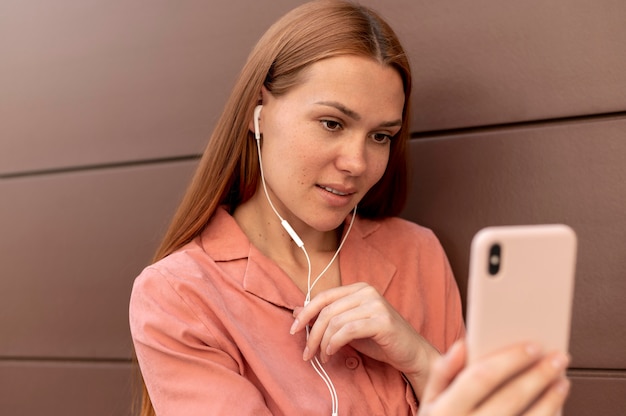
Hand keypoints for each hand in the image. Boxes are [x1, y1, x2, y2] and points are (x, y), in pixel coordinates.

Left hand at [290, 282, 439, 396]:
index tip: (292, 330)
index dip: (305, 313)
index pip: (323, 296)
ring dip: (323, 342)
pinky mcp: (382, 320)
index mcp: (358, 288)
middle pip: (327, 310)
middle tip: (306, 353)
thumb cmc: (379, 339)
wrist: (411, 352)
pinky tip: (332, 353)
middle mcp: (367, 291)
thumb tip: (295, 311)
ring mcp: (375, 304)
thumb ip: (326, 317)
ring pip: (335, 321)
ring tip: (322, 356)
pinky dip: (335, 343)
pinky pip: (348, 330)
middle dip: (311, 334)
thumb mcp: (348, 326)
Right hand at [419, 340, 570, 415]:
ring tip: (562, 381)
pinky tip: (555, 408)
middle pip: (511, 397)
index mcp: (446, 410)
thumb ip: (443, 373)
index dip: (509, 359)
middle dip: (538, 374)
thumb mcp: (429, 402)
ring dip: (551, 400)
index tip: (533, 345)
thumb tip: (463, 345)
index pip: (481, 377)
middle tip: (559, 357)